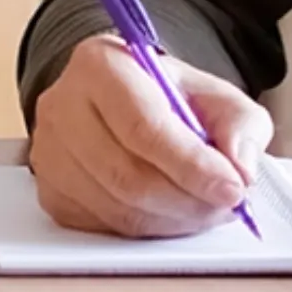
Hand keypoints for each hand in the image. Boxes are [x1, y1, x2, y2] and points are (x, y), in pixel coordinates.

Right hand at [29, 34, 273, 237]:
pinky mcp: (51, 191)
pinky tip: (170, 210)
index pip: (144, 126)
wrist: (125, 101)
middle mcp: (64, 105)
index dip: (192, 164)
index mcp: (101, 64)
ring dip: (173, 218)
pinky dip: (148, 228)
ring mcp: (50, 152)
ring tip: (204, 205)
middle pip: (128, 174)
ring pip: (118, 207)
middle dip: (188, 199)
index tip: (232, 187)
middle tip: (226, 203)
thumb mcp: (216, 94)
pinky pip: (104, 225)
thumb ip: (241, 124)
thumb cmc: (167, 97)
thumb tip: (241, 167)